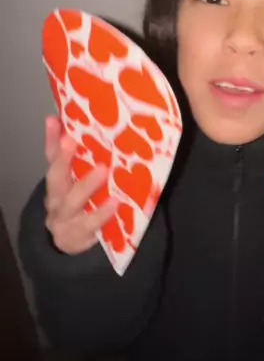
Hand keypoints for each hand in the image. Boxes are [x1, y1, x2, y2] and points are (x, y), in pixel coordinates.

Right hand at [44, 116, 117, 254]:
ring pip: (71, 201)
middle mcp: (56, 197)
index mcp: (57, 179)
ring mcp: (64, 217)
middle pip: (55, 177)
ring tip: (102, 170)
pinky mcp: (78, 235)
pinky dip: (101, 214)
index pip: (51, 155)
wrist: (70, 240)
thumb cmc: (78, 201)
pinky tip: (115, 203)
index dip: (52, 139)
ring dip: (86, 185)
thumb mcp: (75, 179)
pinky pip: (89, 224)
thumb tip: (69, 122)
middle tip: (71, 141)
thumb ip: (76, 155)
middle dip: (62, 159)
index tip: (54, 120)